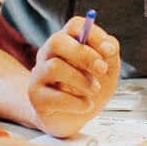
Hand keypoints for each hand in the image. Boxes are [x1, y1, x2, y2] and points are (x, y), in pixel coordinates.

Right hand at [27, 15, 120, 136]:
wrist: (71, 119)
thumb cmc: (87, 90)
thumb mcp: (107, 72)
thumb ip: (110, 56)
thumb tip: (109, 46)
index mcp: (67, 42)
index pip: (74, 26)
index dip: (94, 35)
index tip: (110, 51)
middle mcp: (49, 55)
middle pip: (57, 41)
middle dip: (84, 55)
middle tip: (101, 69)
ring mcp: (39, 75)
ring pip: (55, 67)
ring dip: (82, 80)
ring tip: (94, 90)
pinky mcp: (36, 97)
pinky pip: (56, 97)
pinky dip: (78, 102)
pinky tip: (86, 105)